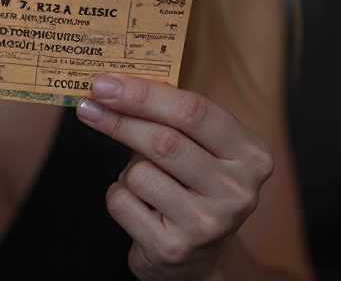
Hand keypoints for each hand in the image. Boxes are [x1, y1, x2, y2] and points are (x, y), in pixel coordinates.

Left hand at [76, 74, 273, 280]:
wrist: (197, 258)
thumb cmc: (192, 186)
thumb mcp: (201, 148)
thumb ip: (172, 117)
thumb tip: (113, 86)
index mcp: (251, 154)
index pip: (194, 111)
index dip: (144, 93)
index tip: (105, 83)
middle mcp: (237, 191)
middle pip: (164, 140)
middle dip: (119, 120)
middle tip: (88, 105)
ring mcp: (208, 224)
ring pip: (139, 173)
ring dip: (127, 170)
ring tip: (144, 181)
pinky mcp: (174, 249)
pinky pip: (123, 203)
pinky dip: (119, 195)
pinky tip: (139, 206)